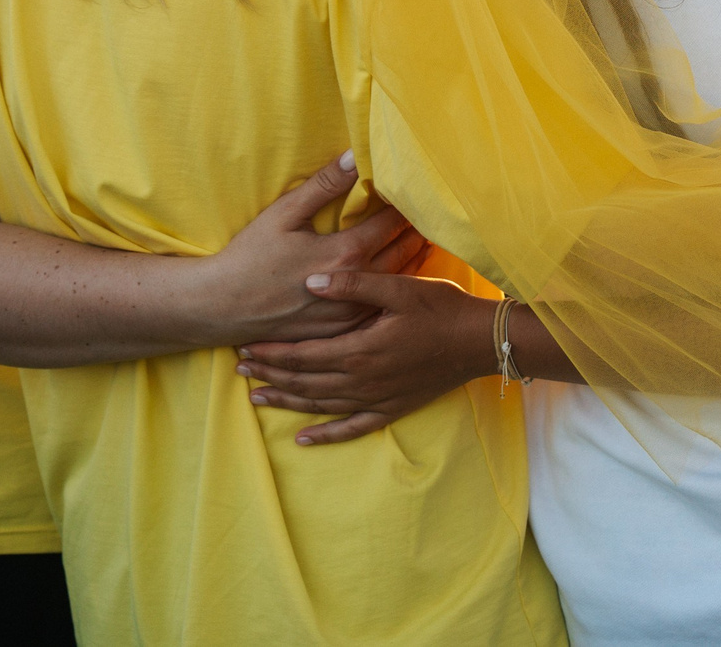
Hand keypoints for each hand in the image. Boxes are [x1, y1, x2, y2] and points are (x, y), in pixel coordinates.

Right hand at [193, 153, 429, 346]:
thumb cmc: (249, 258)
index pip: (394, 223)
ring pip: (397, 284)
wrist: (220, 308)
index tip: (422, 192)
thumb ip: (324, 185)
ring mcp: (351, 314)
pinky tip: (399, 280)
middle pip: (403, 254)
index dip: (409, 206)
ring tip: (425, 242)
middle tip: (433, 216)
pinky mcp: (342, 331)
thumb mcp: (283, 214)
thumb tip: (355, 156)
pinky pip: (379, 308)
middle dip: (419, 232)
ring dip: (413, 260)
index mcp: (346, 253)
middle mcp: (357, 286)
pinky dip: (394, 290)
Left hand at [235, 272, 489, 445]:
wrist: (481, 341)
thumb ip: (355, 285)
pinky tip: (303, 439)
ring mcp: (376, 398)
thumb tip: (311, 281)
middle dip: (271, 376)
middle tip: (240, 371)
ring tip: (258, 399)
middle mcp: (362, 380)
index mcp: (360, 350)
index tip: (246, 348)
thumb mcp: (399, 287)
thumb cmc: (442, 308)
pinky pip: (351, 428)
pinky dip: (325, 435)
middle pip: (305, 382)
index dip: (273, 354)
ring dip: (287, 402)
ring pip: (320, 405)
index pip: (303, 356)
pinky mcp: (391, 408)